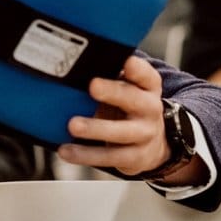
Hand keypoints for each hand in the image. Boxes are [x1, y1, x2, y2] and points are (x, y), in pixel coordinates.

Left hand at [57, 54, 169, 175]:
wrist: (154, 142)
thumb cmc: (129, 105)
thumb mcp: (127, 86)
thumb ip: (109, 75)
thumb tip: (75, 68)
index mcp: (148, 87)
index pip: (146, 75)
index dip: (137, 69)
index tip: (126, 62)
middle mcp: (150, 109)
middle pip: (134, 99)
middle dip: (113, 92)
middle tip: (93, 86)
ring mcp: (145, 135)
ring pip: (121, 132)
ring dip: (95, 129)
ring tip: (73, 126)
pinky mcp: (135, 158)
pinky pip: (109, 157)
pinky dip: (86, 154)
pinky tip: (66, 150)